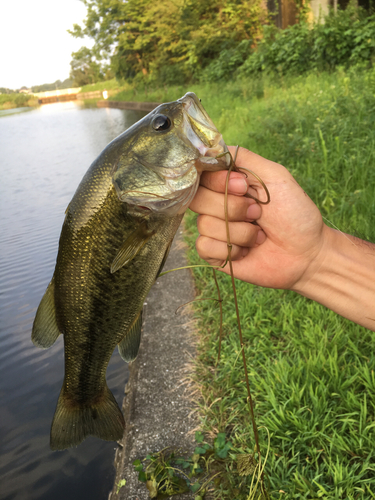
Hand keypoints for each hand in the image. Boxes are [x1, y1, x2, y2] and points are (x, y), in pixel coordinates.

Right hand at [189, 147, 325, 290]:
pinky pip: (205, 246)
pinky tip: (247, 251)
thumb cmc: (296, 214)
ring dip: (238, 232)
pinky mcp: (215, 253)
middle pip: (198, 199)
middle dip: (233, 208)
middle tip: (257, 213)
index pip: (202, 175)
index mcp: (229, 184)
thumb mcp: (276, 176)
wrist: (306, 254)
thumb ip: (245, 158)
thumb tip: (214, 149)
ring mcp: (216, 229)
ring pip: (204, 224)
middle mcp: (218, 204)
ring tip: (259, 235)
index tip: (244, 187)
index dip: (219, 182)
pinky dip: (230, 249)